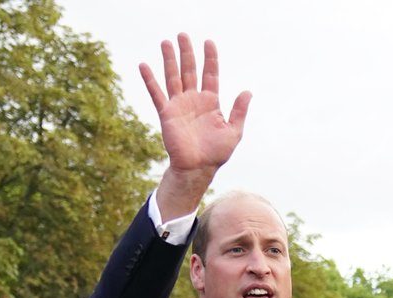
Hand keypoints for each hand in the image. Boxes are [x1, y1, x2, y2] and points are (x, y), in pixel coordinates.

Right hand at [139, 33, 251, 217]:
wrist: (198, 168)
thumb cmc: (217, 152)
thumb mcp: (234, 131)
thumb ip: (239, 111)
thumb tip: (247, 91)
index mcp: (211, 103)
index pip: (210, 75)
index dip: (210, 59)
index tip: (209, 42)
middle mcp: (194, 100)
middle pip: (190, 71)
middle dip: (187, 53)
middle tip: (183, 35)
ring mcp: (179, 105)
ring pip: (173, 77)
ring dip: (169, 60)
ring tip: (166, 42)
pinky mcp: (167, 114)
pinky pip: (157, 94)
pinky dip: (150, 80)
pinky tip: (144, 66)